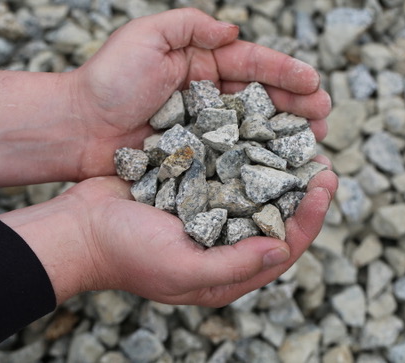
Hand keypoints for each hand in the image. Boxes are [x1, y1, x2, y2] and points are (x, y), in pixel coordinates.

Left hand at [0, 8, 330, 186]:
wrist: (77, 129)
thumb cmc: (109, 80)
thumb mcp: (146, 36)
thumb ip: (191, 26)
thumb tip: (234, 31)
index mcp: (201, 61)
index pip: (252, 63)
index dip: (285, 72)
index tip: (314, 82)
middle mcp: (208, 92)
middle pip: (262, 96)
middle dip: (296, 103)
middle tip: (325, 116)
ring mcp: (205, 126)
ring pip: (255, 126)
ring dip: (287, 132)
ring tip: (316, 140)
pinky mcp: (197, 155)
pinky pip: (235, 155)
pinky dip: (262, 159)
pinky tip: (283, 166)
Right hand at [1, 161, 337, 306]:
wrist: (80, 226)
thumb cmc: (126, 254)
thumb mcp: (182, 269)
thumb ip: (235, 264)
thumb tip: (283, 249)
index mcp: (228, 270)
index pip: (283, 246)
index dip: (309, 218)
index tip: (325, 185)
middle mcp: (225, 242)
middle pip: (277, 218)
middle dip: (302, 191)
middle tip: (324, 161)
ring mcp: (210, 212)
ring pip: (257, 191)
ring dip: (279, 169)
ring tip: (301, 143)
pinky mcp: (194, 187)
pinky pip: (230, 171)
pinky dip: (248, 155)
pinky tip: (261, 133)